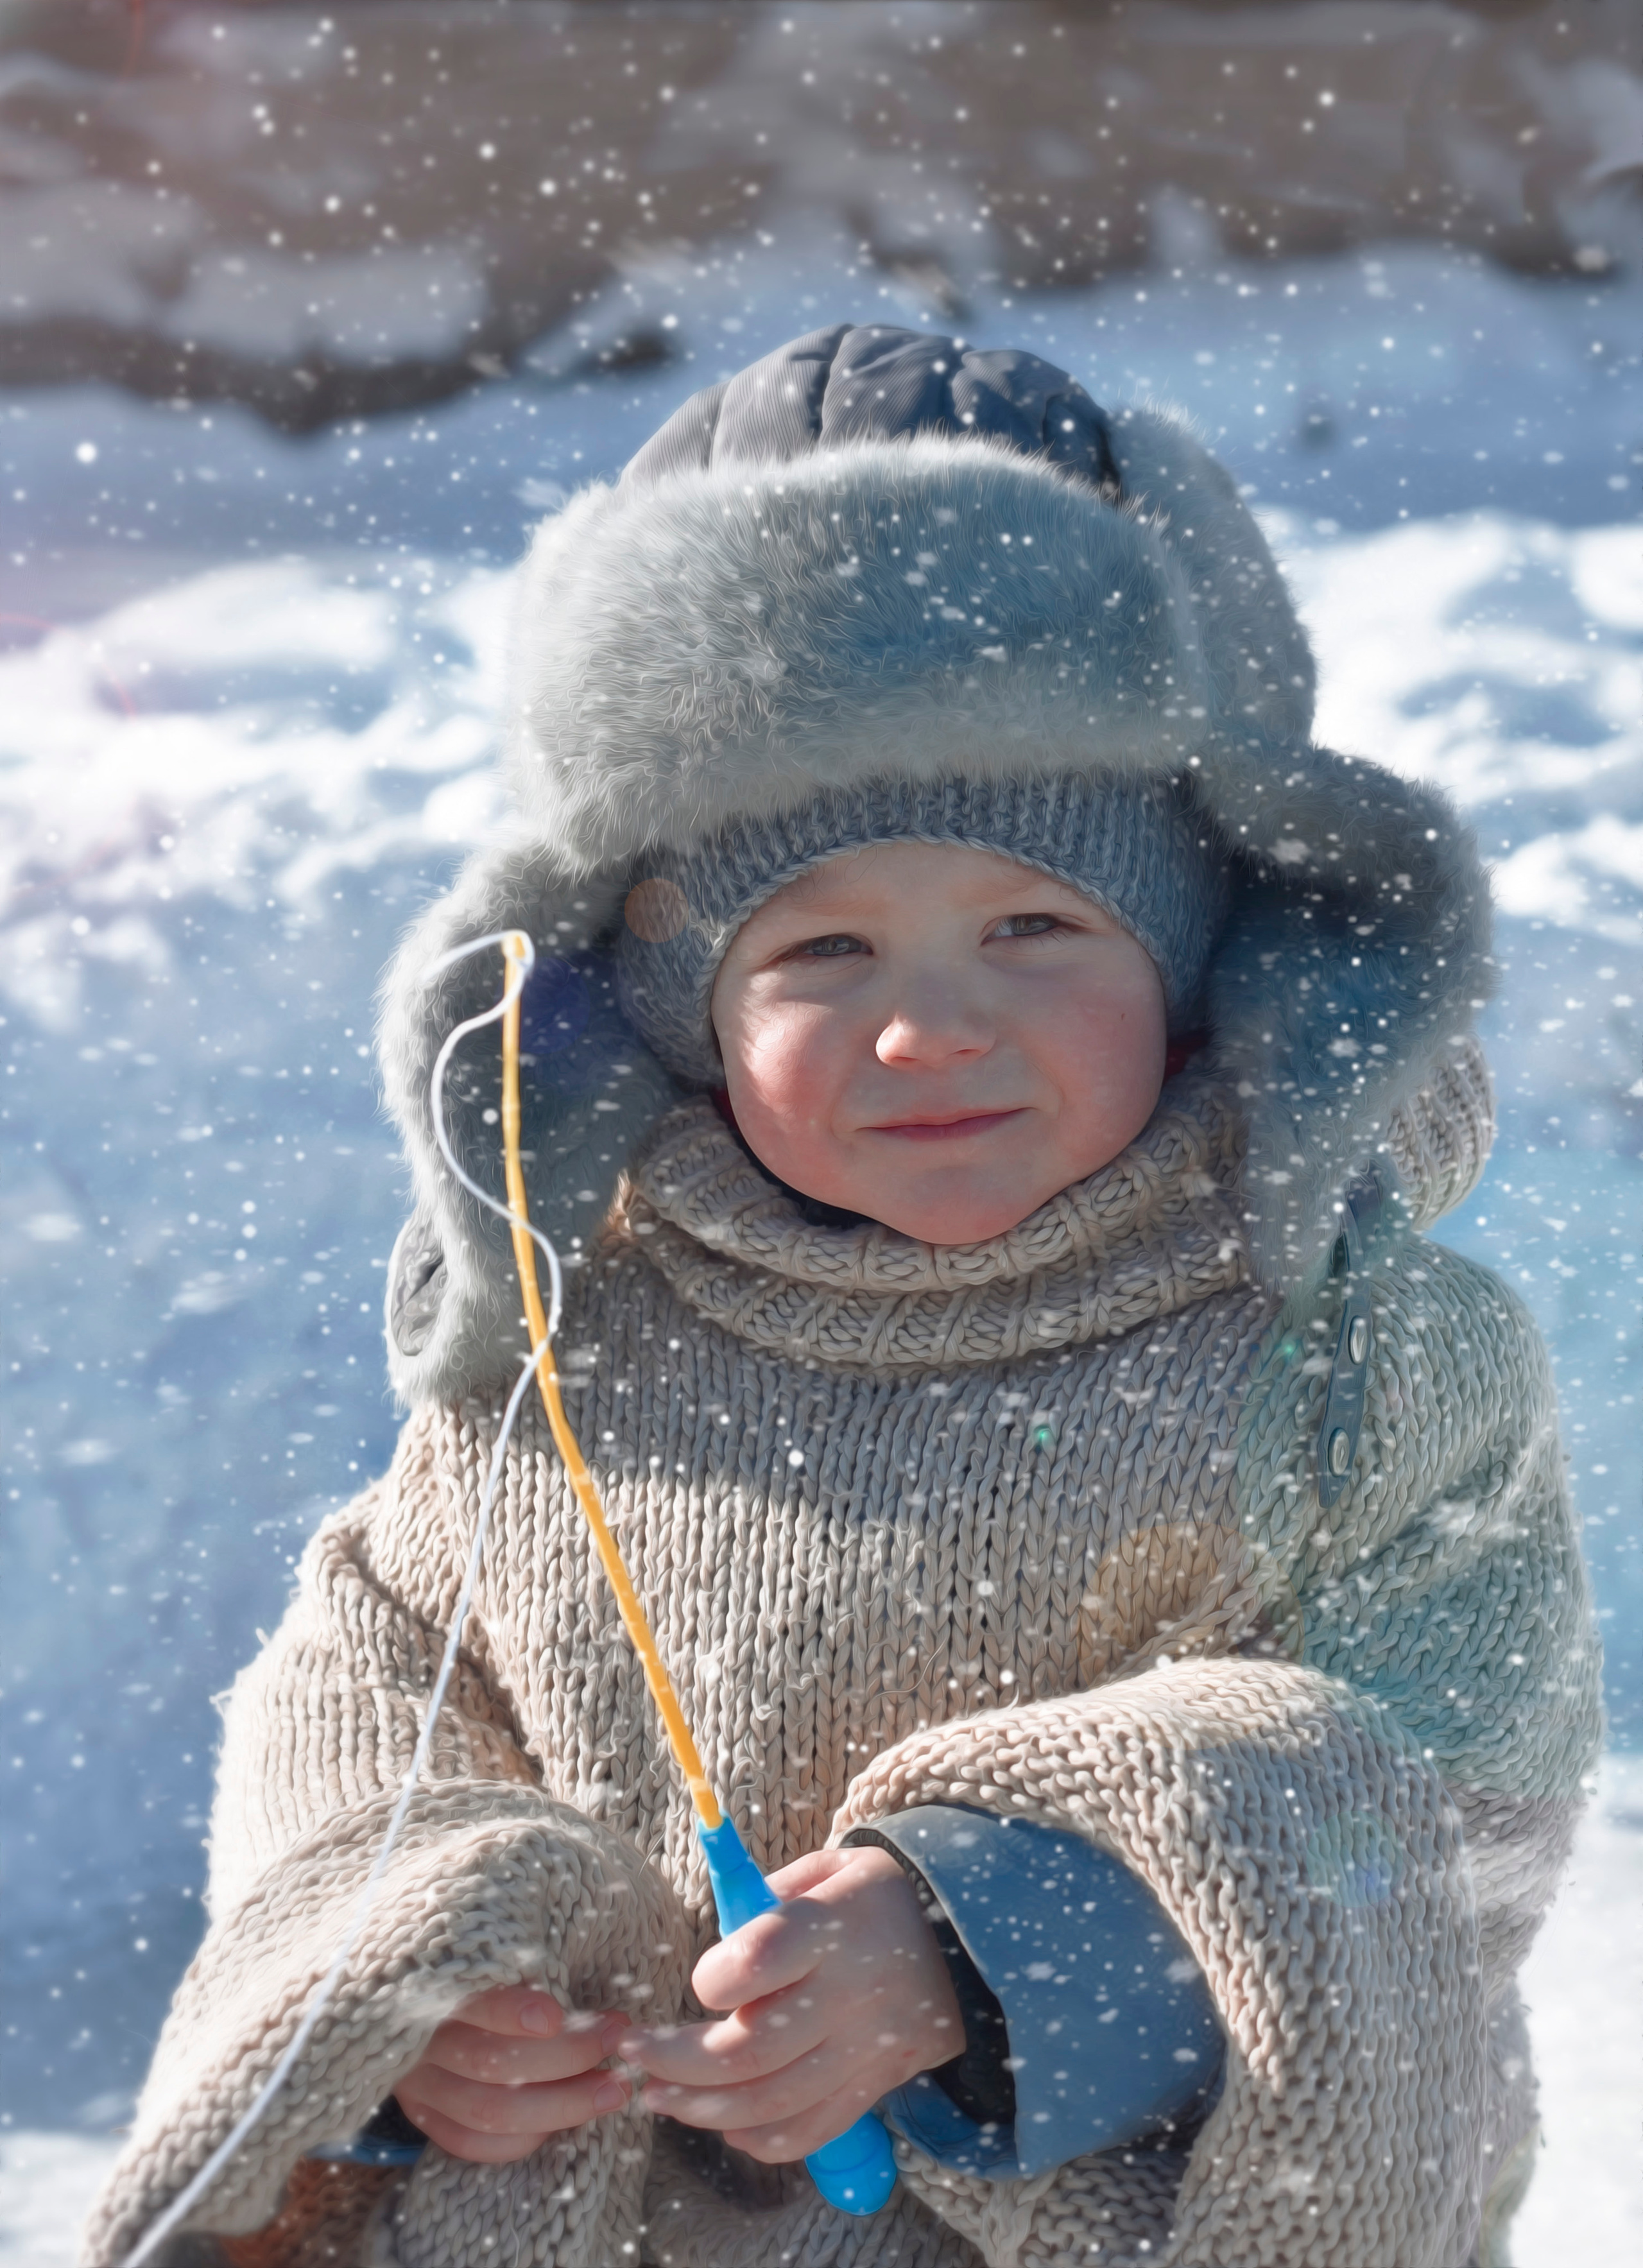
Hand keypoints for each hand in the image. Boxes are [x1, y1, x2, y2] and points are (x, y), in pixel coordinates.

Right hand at [394, 1984, 631, 2163]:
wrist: (412, 2007)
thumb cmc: (474, 1974)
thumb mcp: (492, 1957)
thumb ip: (529, 1972)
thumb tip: (594, 2000)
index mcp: (436, 1991)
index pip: (472, 2004)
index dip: (511, 2011)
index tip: (556, 2014)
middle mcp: (424, 2044)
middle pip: (492, 2063)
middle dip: (566, 2057)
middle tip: (615, 2042)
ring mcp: (420, 2088)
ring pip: (490, 2111)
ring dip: (562, 2105)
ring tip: (612, 2090)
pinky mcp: (426, 2119)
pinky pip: (474, 2143)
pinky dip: (525, 2137)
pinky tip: (564, 2121)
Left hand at [618, 1844, 961, 2163]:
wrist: (970, 1947)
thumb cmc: (879, 1899)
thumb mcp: (832, 1868)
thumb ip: (768, 1896)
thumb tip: (713, 1932)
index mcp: (833, 1929)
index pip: (759, 1962)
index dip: (713, 1979)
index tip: (698, 1980)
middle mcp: (847, 1997)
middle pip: (748, 2049)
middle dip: (676, 2060)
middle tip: (635, 2053)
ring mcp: (861, 2052)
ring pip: (768, 2103)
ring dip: (700, 2109)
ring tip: (658, 2096)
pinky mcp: (871, 2089)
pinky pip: (807, 2132)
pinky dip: (758, 2140)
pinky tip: (722, 2126)